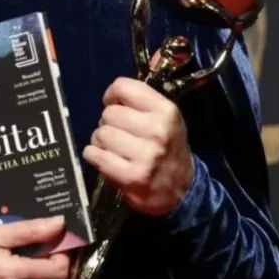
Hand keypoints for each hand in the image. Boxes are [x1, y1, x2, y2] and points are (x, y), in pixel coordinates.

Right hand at [0, 216, 70, 278]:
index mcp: (14, 277)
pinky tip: (3, 258)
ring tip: (16, 244)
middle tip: (38, 235)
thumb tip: (60, 224)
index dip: (63, 252)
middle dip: (48, 259)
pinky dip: (17, 275)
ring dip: (32, 267)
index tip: (58, 235)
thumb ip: (29, 230)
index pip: (58, 271)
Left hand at [82, 76, 195, 215]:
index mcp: (166, 111)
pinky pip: (95, 155)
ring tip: (114, 148)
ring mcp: (145, 155)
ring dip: (101, 141)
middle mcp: (157, 131)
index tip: (113, 104)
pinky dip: (94, 155)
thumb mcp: (167, 119)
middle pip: (109, 113)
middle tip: (118, 133)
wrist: (183, 190)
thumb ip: (142, 102)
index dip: (112, 95)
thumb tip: (112, 94)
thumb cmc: (169, 148)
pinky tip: (105, 159)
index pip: (124, 87)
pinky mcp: (131, 176)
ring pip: (101, 134)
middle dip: (108, 122)